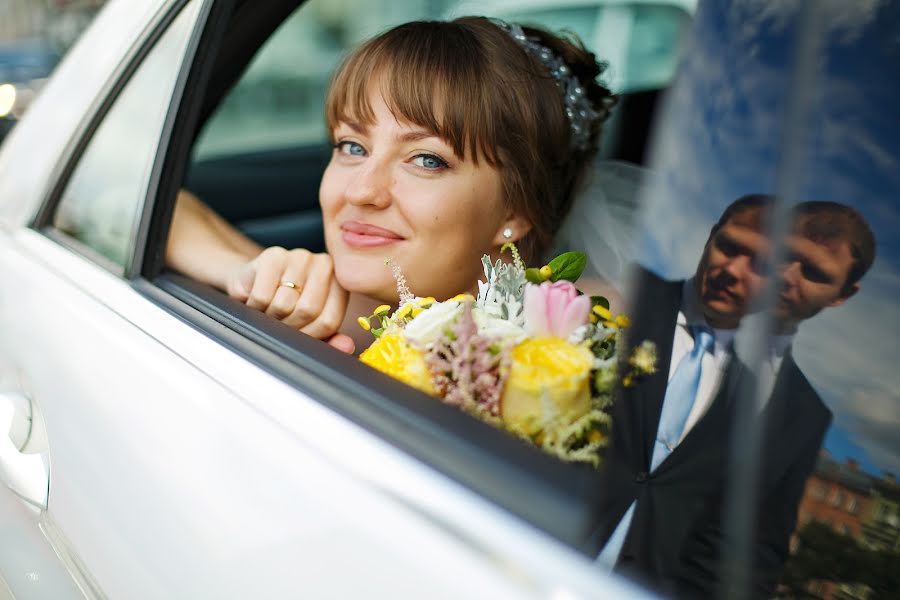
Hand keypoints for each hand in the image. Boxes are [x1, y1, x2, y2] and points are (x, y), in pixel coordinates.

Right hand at [226, 247, 352, 352]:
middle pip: (307, 311)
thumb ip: (330, 338)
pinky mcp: (273, 256)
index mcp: (340, 283)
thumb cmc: (287, 306)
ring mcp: (300, 257)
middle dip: (288, 326)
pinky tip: (257, 300)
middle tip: (279, 323)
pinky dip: (255, 306)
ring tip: (268, 310)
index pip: (329, 321)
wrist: (253, 282)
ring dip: (269, 317)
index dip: (309, 336)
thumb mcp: (310, 324)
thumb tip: (347, 346)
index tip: (297, 335)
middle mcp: (325, 264)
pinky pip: (262, 296)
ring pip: (283, 304)